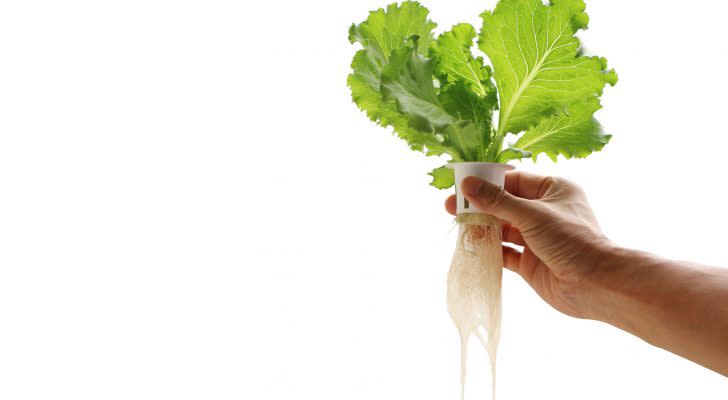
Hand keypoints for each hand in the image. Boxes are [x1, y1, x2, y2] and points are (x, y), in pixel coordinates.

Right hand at [445, 171, 613, 319]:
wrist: (595, 284)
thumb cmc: (571, 239)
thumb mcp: (532, 214)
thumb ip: (497, 201)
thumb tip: (467, 184)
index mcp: (553, 190)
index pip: (513, 180)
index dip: (487, 182)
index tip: (461, 185)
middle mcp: (545, 211)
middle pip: (504, 204)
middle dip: (480, 206)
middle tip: (451, 207)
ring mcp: (537, 237)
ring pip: (503, 228)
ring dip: (482, 227)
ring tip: (460, 227)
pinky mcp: (530, 261)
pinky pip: (505, 251)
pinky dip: (490, 249)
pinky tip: (473, 246)